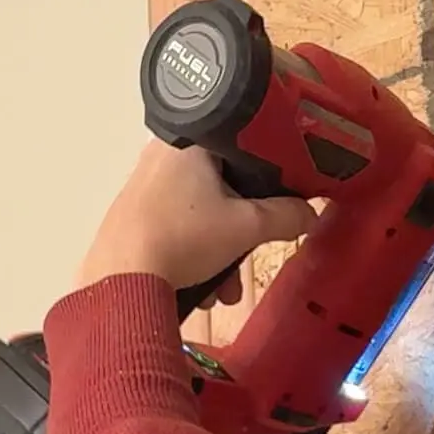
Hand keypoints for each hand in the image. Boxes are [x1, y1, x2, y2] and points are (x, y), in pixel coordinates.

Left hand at [76, 140, 314, 295]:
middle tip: (251, 256)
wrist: (120, 280)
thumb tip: (313, 213)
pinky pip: (178, 230)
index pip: (243, 148)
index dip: (268, 177)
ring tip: (225, 290)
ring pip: (201, 216)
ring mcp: (143, 188)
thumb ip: (286, 217)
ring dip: (221, 255)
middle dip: (242, 233)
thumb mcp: (247, 227)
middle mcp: (162, 156)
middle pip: (223, 189)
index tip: (280, 203)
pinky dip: (195, 258)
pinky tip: (203, 291)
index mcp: (190, 142)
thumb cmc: (185, 238)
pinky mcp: (132, 217)